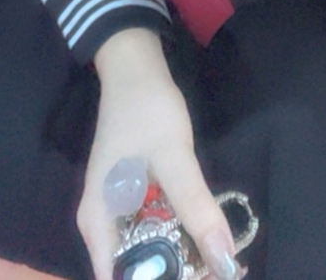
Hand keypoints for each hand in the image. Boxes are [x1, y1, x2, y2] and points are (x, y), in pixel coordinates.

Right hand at [80, 30, 241, 279]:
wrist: (135, 67)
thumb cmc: (145, 110)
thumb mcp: (174, 158)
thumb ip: (196, 209)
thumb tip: (225, 263)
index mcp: (99, 223)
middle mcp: (103, 226)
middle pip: (137, 272)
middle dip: (176, 275)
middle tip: (222, 271)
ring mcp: (118, 213)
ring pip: (149, 255)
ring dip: (183, 261)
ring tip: (223, 261)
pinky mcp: (135, 201)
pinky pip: (156, 234)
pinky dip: (180, 240)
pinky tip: (208, 238)